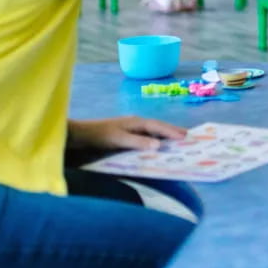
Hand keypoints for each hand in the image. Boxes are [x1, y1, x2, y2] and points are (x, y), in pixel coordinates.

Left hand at [67, 116, 186, 150]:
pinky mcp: (125, 135)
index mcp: (136, 122)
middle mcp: (136, 123)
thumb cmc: (99, 136)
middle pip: (158, 126)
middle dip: (172, 131)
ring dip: (164, 135)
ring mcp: (130, 128)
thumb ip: (138, 142)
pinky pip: (145, 136)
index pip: (158, 126)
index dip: (172, 131)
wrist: (79, 135)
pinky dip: (154, 139)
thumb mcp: (118, 139)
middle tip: (187, 136)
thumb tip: (159, 144)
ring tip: (176, 140)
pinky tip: (156, 145)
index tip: (185, 137)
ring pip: (152, 131)